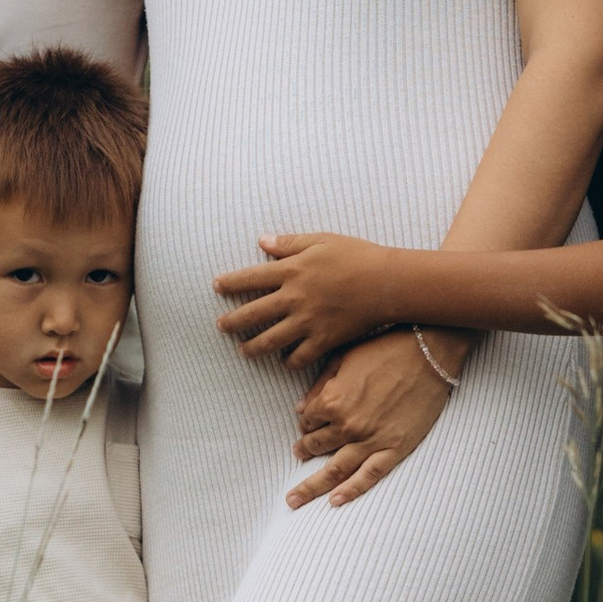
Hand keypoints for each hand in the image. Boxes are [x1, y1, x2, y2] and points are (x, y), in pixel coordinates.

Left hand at [215, 232, 395, 364]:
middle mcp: (294, 298)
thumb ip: (289, 243)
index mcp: (291, 271)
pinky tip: (284, 361)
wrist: (386, 282)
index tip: (216, 287)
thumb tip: (262, 241)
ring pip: (269, 340)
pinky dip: (289, 362)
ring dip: (252, 347)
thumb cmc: (356, 255)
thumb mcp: (321, 240)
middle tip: (220, 326)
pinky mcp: (324, 340)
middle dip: (232, 321)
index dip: (229, 283)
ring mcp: (307, 322)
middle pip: (252, 314)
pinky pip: (299, 357)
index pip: (249, 278)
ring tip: (243, 350)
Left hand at [288, 329, 457, 509]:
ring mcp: (371, 440)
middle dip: (303, 450)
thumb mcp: (344, 358)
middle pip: (316, 445)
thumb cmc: (385, 350)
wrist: (428, 353)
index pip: (308, 420)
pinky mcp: (395, 448)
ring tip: (295, 499)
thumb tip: (300, 408)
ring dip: (312, 486)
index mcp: (332, 400)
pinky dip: (350, 491)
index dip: (306, 420)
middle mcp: (347, 425)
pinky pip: (369, 476)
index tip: (309, 421)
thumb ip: (320, 385)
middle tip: (298, 453)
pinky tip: (334, 501)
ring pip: (335, 470)